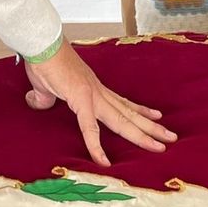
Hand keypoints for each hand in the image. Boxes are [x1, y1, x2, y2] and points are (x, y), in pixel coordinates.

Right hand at [24, 42, 177, 167]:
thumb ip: (44, 97)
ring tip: (161, 144)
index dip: (140, 112)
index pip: (122, 103)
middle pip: (129, 114)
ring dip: (142, 134)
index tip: (156, 118)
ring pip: (122, 120)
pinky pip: (90, 128)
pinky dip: (96, 146)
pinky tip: (104, 162)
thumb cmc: (43, 61)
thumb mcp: (45, 86)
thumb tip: (36, 101)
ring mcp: (92, 96)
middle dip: (151, 127)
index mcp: (93, 88)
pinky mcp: (80, 100)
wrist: (42, 44)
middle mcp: (98, 92)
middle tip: (170, 138)